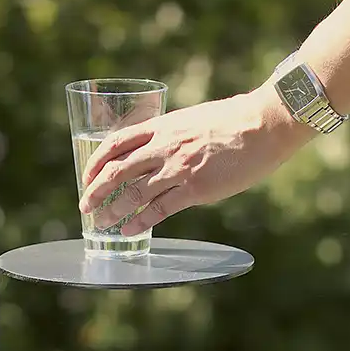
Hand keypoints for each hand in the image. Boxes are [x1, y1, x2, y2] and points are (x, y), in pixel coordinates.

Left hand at [77, 88, 313, 237]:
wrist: (264, 124)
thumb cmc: (236, 121)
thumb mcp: (194, 119)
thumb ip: (174, 135)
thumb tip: (163, 150)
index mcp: (162, 126)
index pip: (116, 142)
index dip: (96, 161)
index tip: (88, 175)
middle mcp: (164, 146)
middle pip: (117, 170)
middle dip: (95, 190)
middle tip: (85, 206)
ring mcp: (178, 168)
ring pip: (133, 193)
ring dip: (112, 211)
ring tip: (101, 224)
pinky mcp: (196, 189)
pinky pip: (159, 209)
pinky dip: (140, 222)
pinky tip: (129, 231)